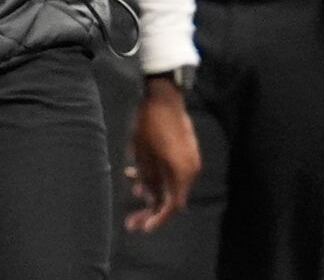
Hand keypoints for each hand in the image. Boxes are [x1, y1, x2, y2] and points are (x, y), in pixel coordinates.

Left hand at [125, 77, 200, 232]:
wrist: (164, 95)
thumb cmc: (151, 125)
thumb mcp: (144, 158)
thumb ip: (149, 182)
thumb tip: (151, 200)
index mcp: (183, 172)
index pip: (173, 206)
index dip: (157, 219)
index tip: (143, 228)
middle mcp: (190, 168)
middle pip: (172, 197)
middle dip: (151, 209)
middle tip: (132, 220)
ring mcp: (190, 158)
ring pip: (171, 184)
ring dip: (153, 192)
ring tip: (133, 190)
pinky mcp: (185, 150)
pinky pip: (173, 172)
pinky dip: (158, 178)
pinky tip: (138, 175)